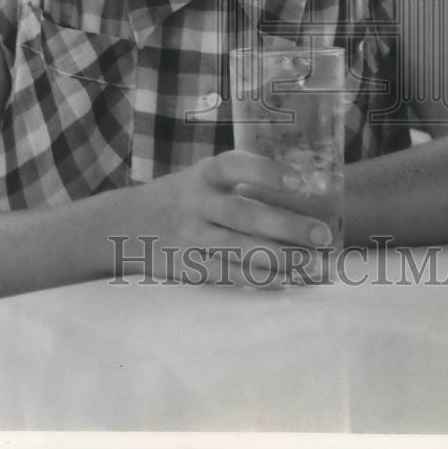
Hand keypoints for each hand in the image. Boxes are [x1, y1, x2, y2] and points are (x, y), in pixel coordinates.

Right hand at [128, 150, 334, 286]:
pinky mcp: (184, 265)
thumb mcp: (203, 179)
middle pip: (244, 214)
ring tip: (312, 266)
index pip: (236, 166)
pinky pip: (224, 275)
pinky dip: (255, 280)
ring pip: (237, 249)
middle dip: (287, 226)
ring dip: (279, 259)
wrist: (124, 224)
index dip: (268, 173)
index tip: (301, 182)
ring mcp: (188, 236)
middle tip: (323, 235)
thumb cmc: (182, 198)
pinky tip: (283, 282)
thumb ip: (242, 184)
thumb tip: (307, 196)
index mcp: (204, 174)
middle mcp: (195, 202)